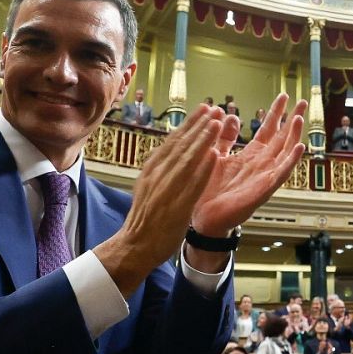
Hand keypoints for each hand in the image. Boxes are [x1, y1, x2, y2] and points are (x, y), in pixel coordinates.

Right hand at [93, 107, 223, 292]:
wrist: (134, 246)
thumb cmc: (145, 218)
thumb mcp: (150, 186)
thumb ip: (162, 169)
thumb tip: (174, 151)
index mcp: (152, 169)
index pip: (174, 141)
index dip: (190, 124)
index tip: (204, 109)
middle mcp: (158, 175)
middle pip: (181, 145)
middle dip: (200, 124)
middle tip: (215, 108)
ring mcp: (166, 190)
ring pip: (187, 159)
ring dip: (204, 139)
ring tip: (218, 123)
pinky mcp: (176, 206)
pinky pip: (192, 184)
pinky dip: (203, 169)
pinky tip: (215, 155)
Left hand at [189, 93, 306, 236]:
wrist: (204, 217)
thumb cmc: (210, 190)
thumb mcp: (216, 154)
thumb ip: (225, 136)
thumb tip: (232, 115)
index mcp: (251, 155)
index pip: (267, 129)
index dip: (276, 113)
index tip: (285, 96)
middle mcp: (261, 164)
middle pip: (281, 137)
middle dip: (292, 119)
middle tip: (302, 101)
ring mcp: (265, 176)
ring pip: (285, 152)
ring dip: (293, 136)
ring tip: (299, 118)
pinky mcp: (264, 189)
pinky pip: (281, 173)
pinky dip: (291, 160)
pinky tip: (299, 148)